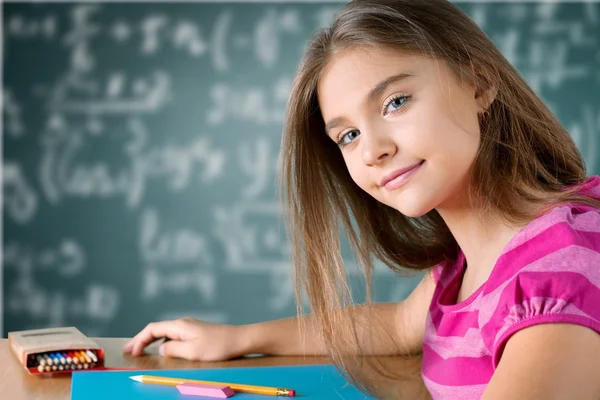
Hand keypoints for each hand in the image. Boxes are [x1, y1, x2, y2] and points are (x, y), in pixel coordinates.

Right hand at [123, 318, 246, 360]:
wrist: (239, 339)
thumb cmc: (217, 346)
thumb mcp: (191, 351)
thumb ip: (172, 349)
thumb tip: (161, 349)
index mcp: (180, 325)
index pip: (153, 328)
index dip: (139, 340)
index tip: (131, 352)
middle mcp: (183, 323)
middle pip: (156, 329)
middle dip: (141, 339)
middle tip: (128, 350)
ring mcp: (190, 327)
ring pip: (164, 332)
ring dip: (150, 340)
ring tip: (140, 350)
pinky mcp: (196, 332)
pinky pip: (173, 335)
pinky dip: (162, 341)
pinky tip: (161, 348)